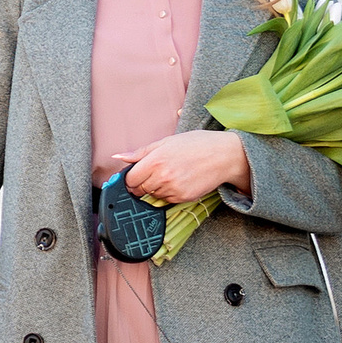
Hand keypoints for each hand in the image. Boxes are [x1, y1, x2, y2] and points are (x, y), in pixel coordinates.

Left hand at [121, 128, 246, 205]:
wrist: (223, 155)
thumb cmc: (196, 144)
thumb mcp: (166, 142)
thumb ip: (140, 152)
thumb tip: (118, 157)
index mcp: (155, 161)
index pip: (130, 179)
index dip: (131, 177)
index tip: (137, 174)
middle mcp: (162, 177)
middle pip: (139, 190)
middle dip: (142, 183)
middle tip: (154, 173)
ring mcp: (173, 190)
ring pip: (153, 196)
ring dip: (156, 188)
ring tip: (171, 173)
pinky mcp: (183, 198)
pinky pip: (167, 200)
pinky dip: (168, 193)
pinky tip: (179, 180)